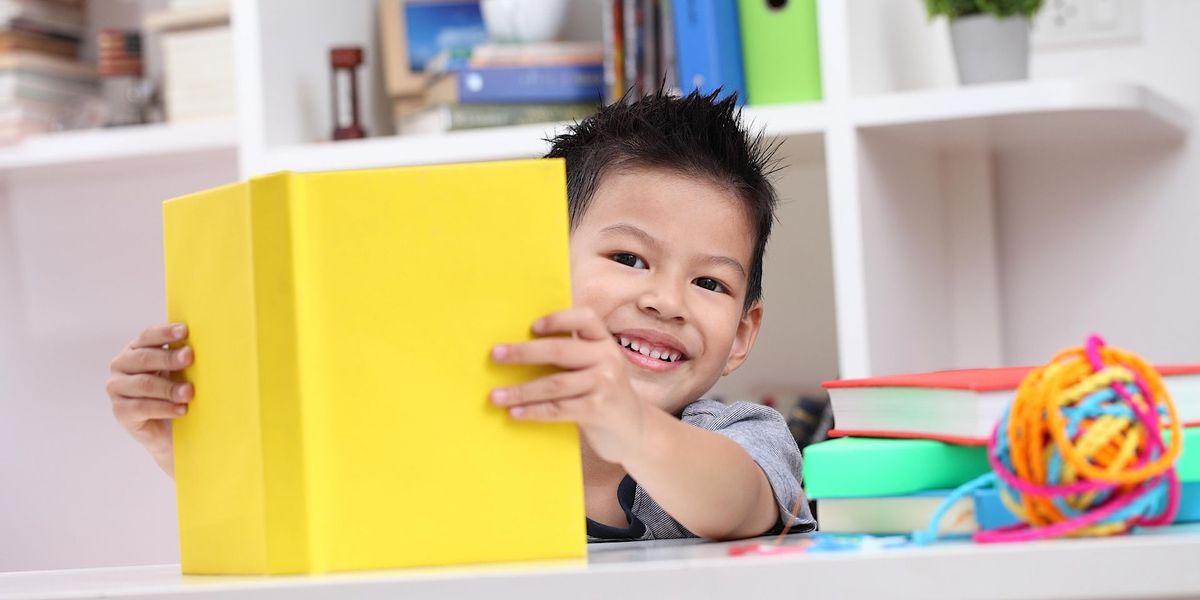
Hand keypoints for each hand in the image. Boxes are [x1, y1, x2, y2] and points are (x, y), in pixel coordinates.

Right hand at [106, 323, 192, 475]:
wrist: (171, 429)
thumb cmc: (177, 391)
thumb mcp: (180, 371)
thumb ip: (184, 357)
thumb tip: (208, 345)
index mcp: (136, 348)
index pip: (148, 336)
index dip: (165, 333)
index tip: (185, 330)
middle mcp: (122, 365)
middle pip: (144, 358)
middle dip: (169, 358)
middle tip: (190, 357)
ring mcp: (117, 388)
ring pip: (144, 384)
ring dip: (169, 387)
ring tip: (189, 392)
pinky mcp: (120, 411)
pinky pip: (142, 407)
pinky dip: (164, 408)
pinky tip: (182, 409)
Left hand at [490, 308, 647, 463]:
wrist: (636, 430)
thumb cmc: (603, 394)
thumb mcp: (597, 367)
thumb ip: (572, 354)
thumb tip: (517, 348)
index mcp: (604, 341)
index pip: (585, 318)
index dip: (559, 318)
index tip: (532, 326)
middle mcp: (608, 358)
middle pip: (560, 351)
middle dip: (523, 352)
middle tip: (494, 355)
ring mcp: (605, 385)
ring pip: (555, 384)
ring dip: (521, 390)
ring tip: (494, 396)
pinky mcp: (599, 410)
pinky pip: (559, 409)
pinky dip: (534, 411)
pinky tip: (514, 413)